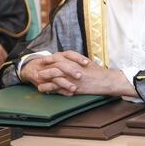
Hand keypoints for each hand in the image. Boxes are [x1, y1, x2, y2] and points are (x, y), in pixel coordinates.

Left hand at [21, 51, 135, 96]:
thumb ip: (78, 61)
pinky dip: (50, 88)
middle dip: (46, 65)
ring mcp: (73, 78)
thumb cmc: (99, 73)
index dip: (52, 57)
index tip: (45, 59)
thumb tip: (70, 60)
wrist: (106, 82)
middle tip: (38, 66)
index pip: (61, 56)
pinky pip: (59, 88)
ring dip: (46, 75)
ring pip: (56, 75)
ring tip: (38, 77)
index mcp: (77, 62)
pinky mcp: (74, 88)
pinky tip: (44, 89)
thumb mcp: (88, 64)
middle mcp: (74, 68)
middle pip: (56, 64)